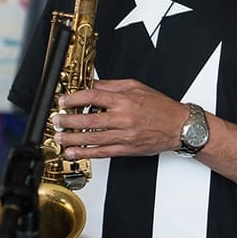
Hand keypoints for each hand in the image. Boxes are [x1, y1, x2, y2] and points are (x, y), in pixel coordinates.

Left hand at [54, 79, 185, 158]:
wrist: (179, 126)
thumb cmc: (161, 107)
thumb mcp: (137, 87)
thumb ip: (112, 86)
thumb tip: (93, 85)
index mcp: (124, 100)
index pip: (92, 97)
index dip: (74, 99)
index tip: (63, 101)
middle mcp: (123, 118)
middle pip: (88, 121)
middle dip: (68, 121)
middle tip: (57, 120)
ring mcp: (124, 136)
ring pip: (92, 139)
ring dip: (72, 138)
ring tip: (59, 137)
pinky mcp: (127, 149)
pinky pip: (102, 152)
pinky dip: (85, 153)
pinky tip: (73, 152)